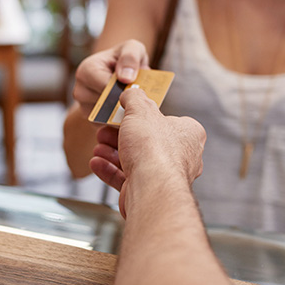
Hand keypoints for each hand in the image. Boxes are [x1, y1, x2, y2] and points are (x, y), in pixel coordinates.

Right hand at [72, 40, 148, 117]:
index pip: (105, 87)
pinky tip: (129, 111)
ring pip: (107, 118)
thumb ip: (130, 57)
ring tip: (134, 102)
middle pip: (105, 105)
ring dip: (123, 113)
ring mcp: (84, 108)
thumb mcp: (133, 48)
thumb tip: (125, 77)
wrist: (120, 72)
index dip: (123, 89)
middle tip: (139, 97)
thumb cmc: (126, 59)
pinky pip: (108, 127)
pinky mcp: (92, 121)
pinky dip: (121, 122)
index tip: (137, 88)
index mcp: (86, 71)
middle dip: (124, 102)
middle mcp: (80, 91)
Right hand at [90, 87, 205, 216]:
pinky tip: (97, 162)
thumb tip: (131, 93)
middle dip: (120, 136)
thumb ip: (135, 98)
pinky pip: (127, 179)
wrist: (150, 187)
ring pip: (135, 161)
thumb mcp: (141, 110)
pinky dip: (110, 170)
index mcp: (188, 135)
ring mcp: (165, 177)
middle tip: (104, 131)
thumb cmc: (153, 148)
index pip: (167, 121)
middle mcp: (182, 157)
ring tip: (98, 146)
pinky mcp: (149, 192)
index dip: (143, 117)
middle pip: (146, 142)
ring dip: (112, 153)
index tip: (124, 114)